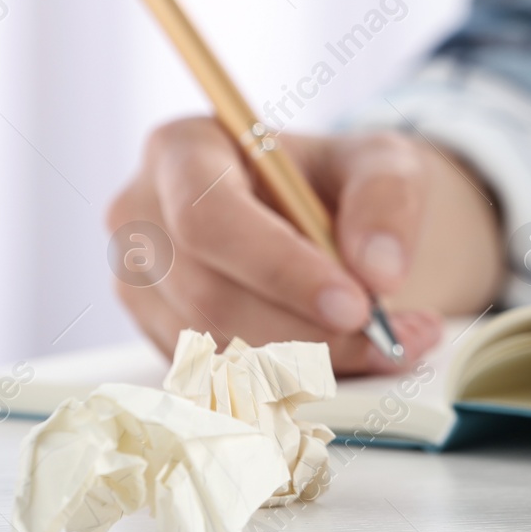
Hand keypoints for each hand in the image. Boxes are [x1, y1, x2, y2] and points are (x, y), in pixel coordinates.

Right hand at [108, 118, 500, 374]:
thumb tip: (380, 272)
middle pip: (209, 295)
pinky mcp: (158, 336)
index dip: (280, 269)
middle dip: (305, 331)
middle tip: (390, 338)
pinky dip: (292, 381)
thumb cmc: (342, 179)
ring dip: (308, 362)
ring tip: (389, 345)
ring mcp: (140, 283)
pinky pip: (218, 378)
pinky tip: (351, 359)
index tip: (355, 305)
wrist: (325, 216)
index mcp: (183, 150)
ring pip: (214, 348)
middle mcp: (142, 217)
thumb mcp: (382, 162)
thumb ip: (387, 199)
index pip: (210, 218)